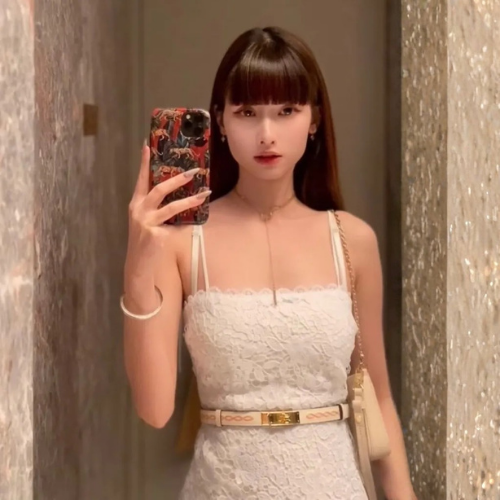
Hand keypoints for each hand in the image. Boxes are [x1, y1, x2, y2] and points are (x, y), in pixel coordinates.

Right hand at [125, 141, 210, 275]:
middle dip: (178, 179)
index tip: (147, 145)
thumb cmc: (146, 241)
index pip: (141, 180)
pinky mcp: (156, 235)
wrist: (139, 265)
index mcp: (136, 204)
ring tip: (205, 194)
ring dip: (190, 200)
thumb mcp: (148, 220)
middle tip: (194, 171)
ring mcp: (147, 223)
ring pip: (172, 207)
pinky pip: (177, 225)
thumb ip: (157, 207)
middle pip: (159, 189)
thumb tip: (178, 192)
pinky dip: (187, 222)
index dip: (144, 163)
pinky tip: (197, 222)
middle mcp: (139, 211)